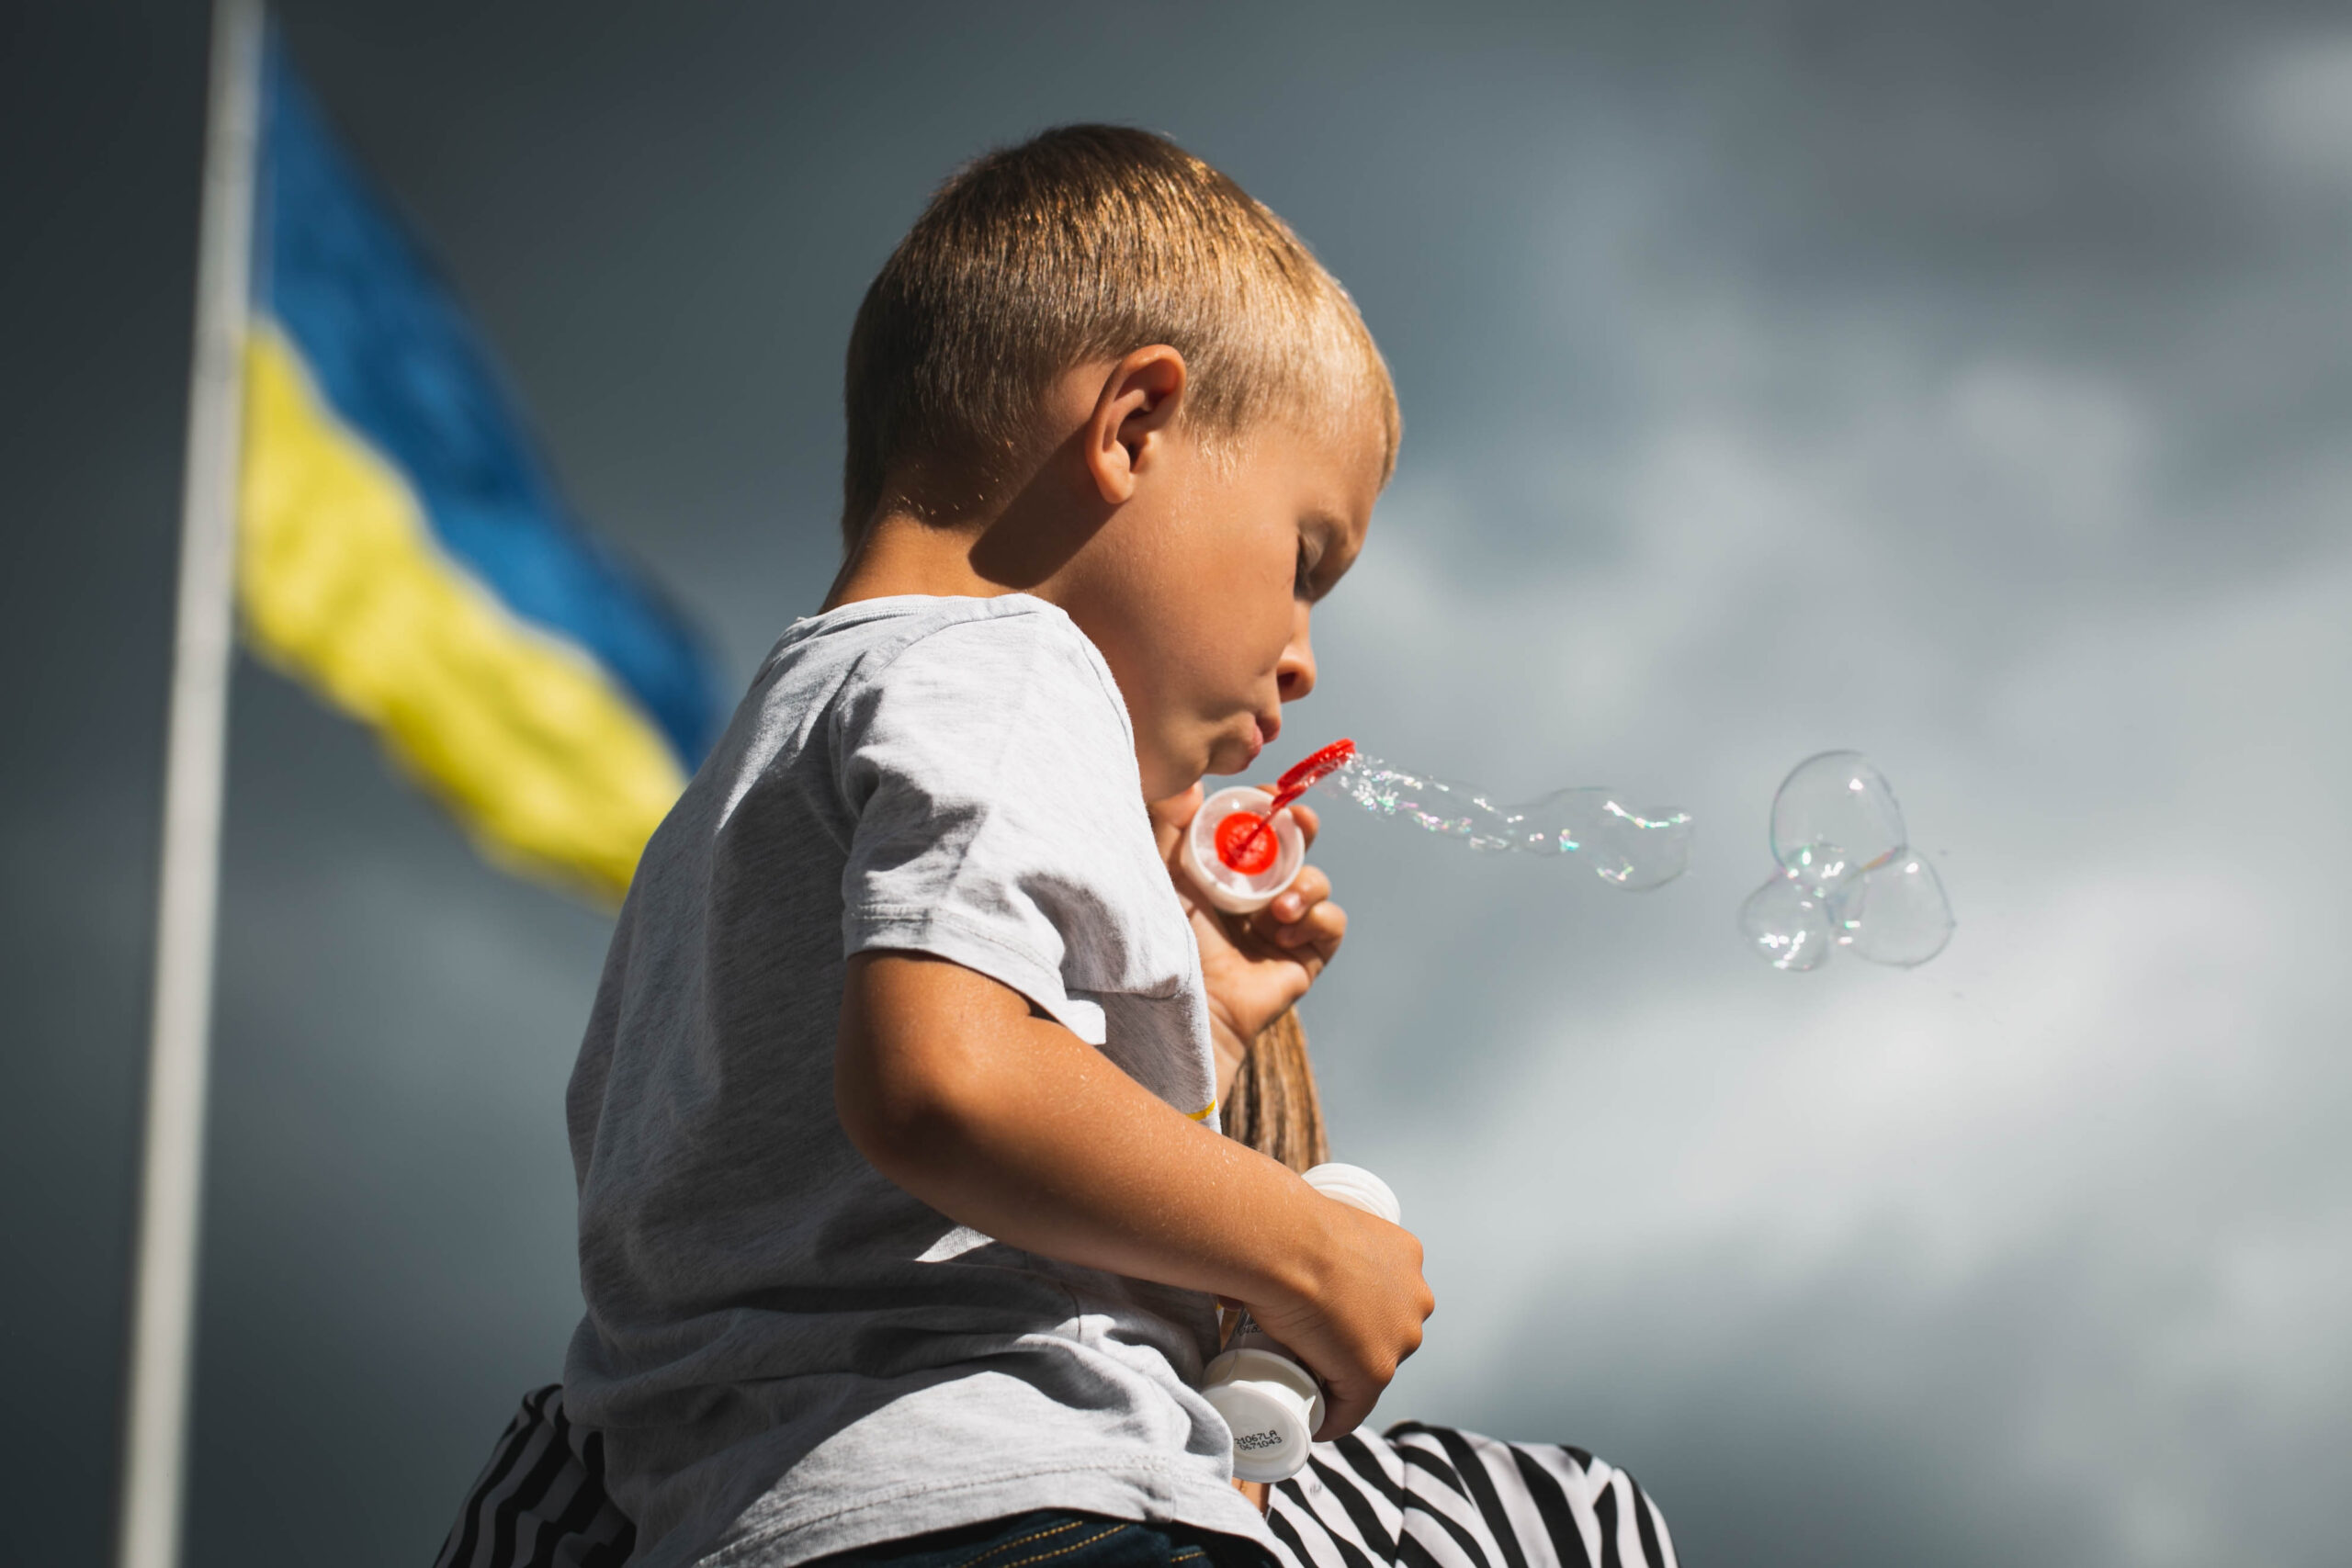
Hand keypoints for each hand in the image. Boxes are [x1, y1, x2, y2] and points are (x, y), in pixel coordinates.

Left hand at [1149, 785, 1348, 1091]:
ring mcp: (1281, 928)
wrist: (1177, 1007)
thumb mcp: (1160, 873)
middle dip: (1304, 827)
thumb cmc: (1160, 942)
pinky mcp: (1304, 959)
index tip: (1269, 793)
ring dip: (1306, 883)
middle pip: (1297, 846)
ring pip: (1317, 881)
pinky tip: (1286, 932)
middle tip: (1298, 822)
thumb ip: (1169, 825)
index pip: (1258, 826)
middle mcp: (1255, 896)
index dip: (1270, 806)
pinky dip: (1317, 918)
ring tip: (1279, 908)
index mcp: (1224, 873)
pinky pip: (1331, 923)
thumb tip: (1189, 781)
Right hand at [1239, 1194, 1430, 1439]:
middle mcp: (1414, 1297)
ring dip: (1343, 1378)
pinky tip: (1313, 1422)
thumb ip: (1291, 1243)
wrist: (1283, 1240)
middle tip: (1308, 1346)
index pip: (1385, 1295)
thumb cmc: (1284, 1223)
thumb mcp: (1307, 1226)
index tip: (1324, 1318)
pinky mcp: (1375, 1371)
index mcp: (1404, 1255)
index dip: (1357, 1309)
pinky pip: (1353, 1407)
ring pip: (1371, 1370)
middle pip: (1386, 1333)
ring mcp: (1399, 1337)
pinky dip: (1333, 1417)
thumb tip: (1246, 1269)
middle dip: (1354, 1343)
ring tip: (1306, 1380)